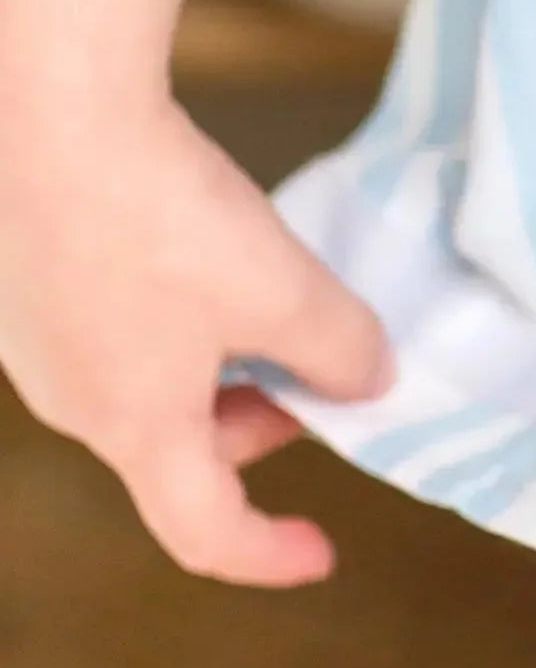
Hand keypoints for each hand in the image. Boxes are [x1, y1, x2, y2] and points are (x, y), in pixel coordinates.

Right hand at [0, 82, 390, 585]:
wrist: (45, 113)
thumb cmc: (160, 215)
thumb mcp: (282, 288)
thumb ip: (340, 348)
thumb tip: (370, 381)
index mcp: (135, 429)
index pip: (203, 533)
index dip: (269, 554)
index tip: (324, 551)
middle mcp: (72, 403)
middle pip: (178, 452)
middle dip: (258, 426)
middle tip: (317, 377)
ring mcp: (35, 345)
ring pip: (142, 388)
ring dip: (213, 370)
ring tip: (263, 305)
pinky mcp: (21, 287)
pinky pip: (107, 334)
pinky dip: (166, 324)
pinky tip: (190, 252)